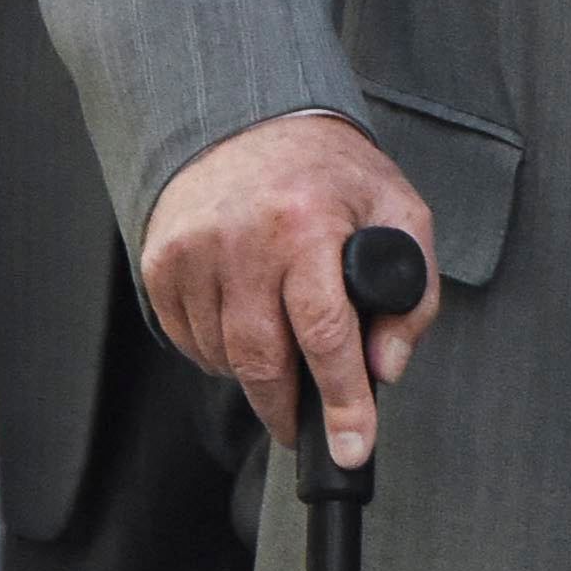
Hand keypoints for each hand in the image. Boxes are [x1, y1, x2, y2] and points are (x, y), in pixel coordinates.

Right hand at [139, 112, 437, 463]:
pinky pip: (189, 340)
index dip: (342, 402)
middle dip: (290, 409)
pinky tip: (244, 323)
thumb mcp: (398, 213)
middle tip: (306, 426)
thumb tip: (384, 371)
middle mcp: (242, 238)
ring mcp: (192, 251)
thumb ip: (410, 296)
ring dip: (256, 375)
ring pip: (223, 357)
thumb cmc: (330, 174)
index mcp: (307, 223)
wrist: (246, 119)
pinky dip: (219, 353)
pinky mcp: (160, 262)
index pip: (325, 334)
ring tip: (281, 344)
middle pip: (263, 361)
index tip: (352, 450)